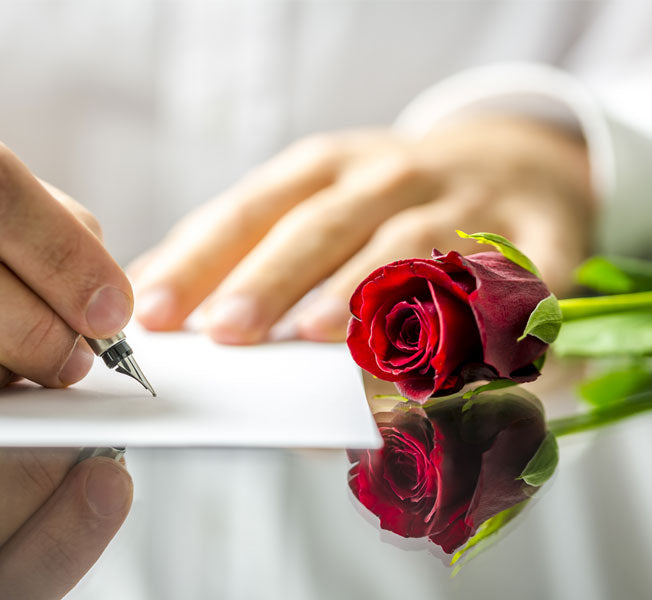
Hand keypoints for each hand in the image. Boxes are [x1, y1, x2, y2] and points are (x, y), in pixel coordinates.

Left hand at [131, 116, 592, 342]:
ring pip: (405, 248)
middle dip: (269, 279)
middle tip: (225, 330)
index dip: (200, 259)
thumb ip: (247, 249)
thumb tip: (165, 306)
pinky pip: (509, 281)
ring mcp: (465, 203)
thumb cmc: (386, 205)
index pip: (251, 210)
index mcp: (326, 169)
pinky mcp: (537, 239)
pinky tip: (446, 363)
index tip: (154, 311)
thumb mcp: (318, 202)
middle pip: (320, 226)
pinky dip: (478, 316)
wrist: (514, 165)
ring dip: (361, 292)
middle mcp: (391, 178)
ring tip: (317, 336)